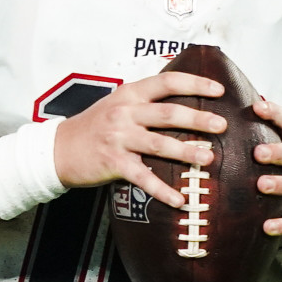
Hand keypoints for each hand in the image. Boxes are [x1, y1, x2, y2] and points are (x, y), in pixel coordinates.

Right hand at [54, 72, 226, 207]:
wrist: (59, 148)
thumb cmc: (95, 125)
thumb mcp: (118, 103)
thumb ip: (146, 100)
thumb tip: (185, 102)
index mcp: (130, 94)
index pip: (167, 82)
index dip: (195, 84)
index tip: (218, 90)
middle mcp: (125, 113)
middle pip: (168, 114)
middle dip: (198, 119)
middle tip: (221, 125)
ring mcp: (119, 138)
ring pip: (159, 144)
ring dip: (186, 151)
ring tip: (208, 158)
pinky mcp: (114, 163)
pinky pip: (143, 177)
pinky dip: (162, 190)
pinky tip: (179, 199)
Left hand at [252, 97, 281, 238]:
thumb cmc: (269, 170)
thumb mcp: (261, 151)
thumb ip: (244, 135)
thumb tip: (209, 112)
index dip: (274, 113)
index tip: (256, 107)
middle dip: (277, 152)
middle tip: (257, 153)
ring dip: (281, 184)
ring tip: (261, 185)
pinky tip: (267, 227)